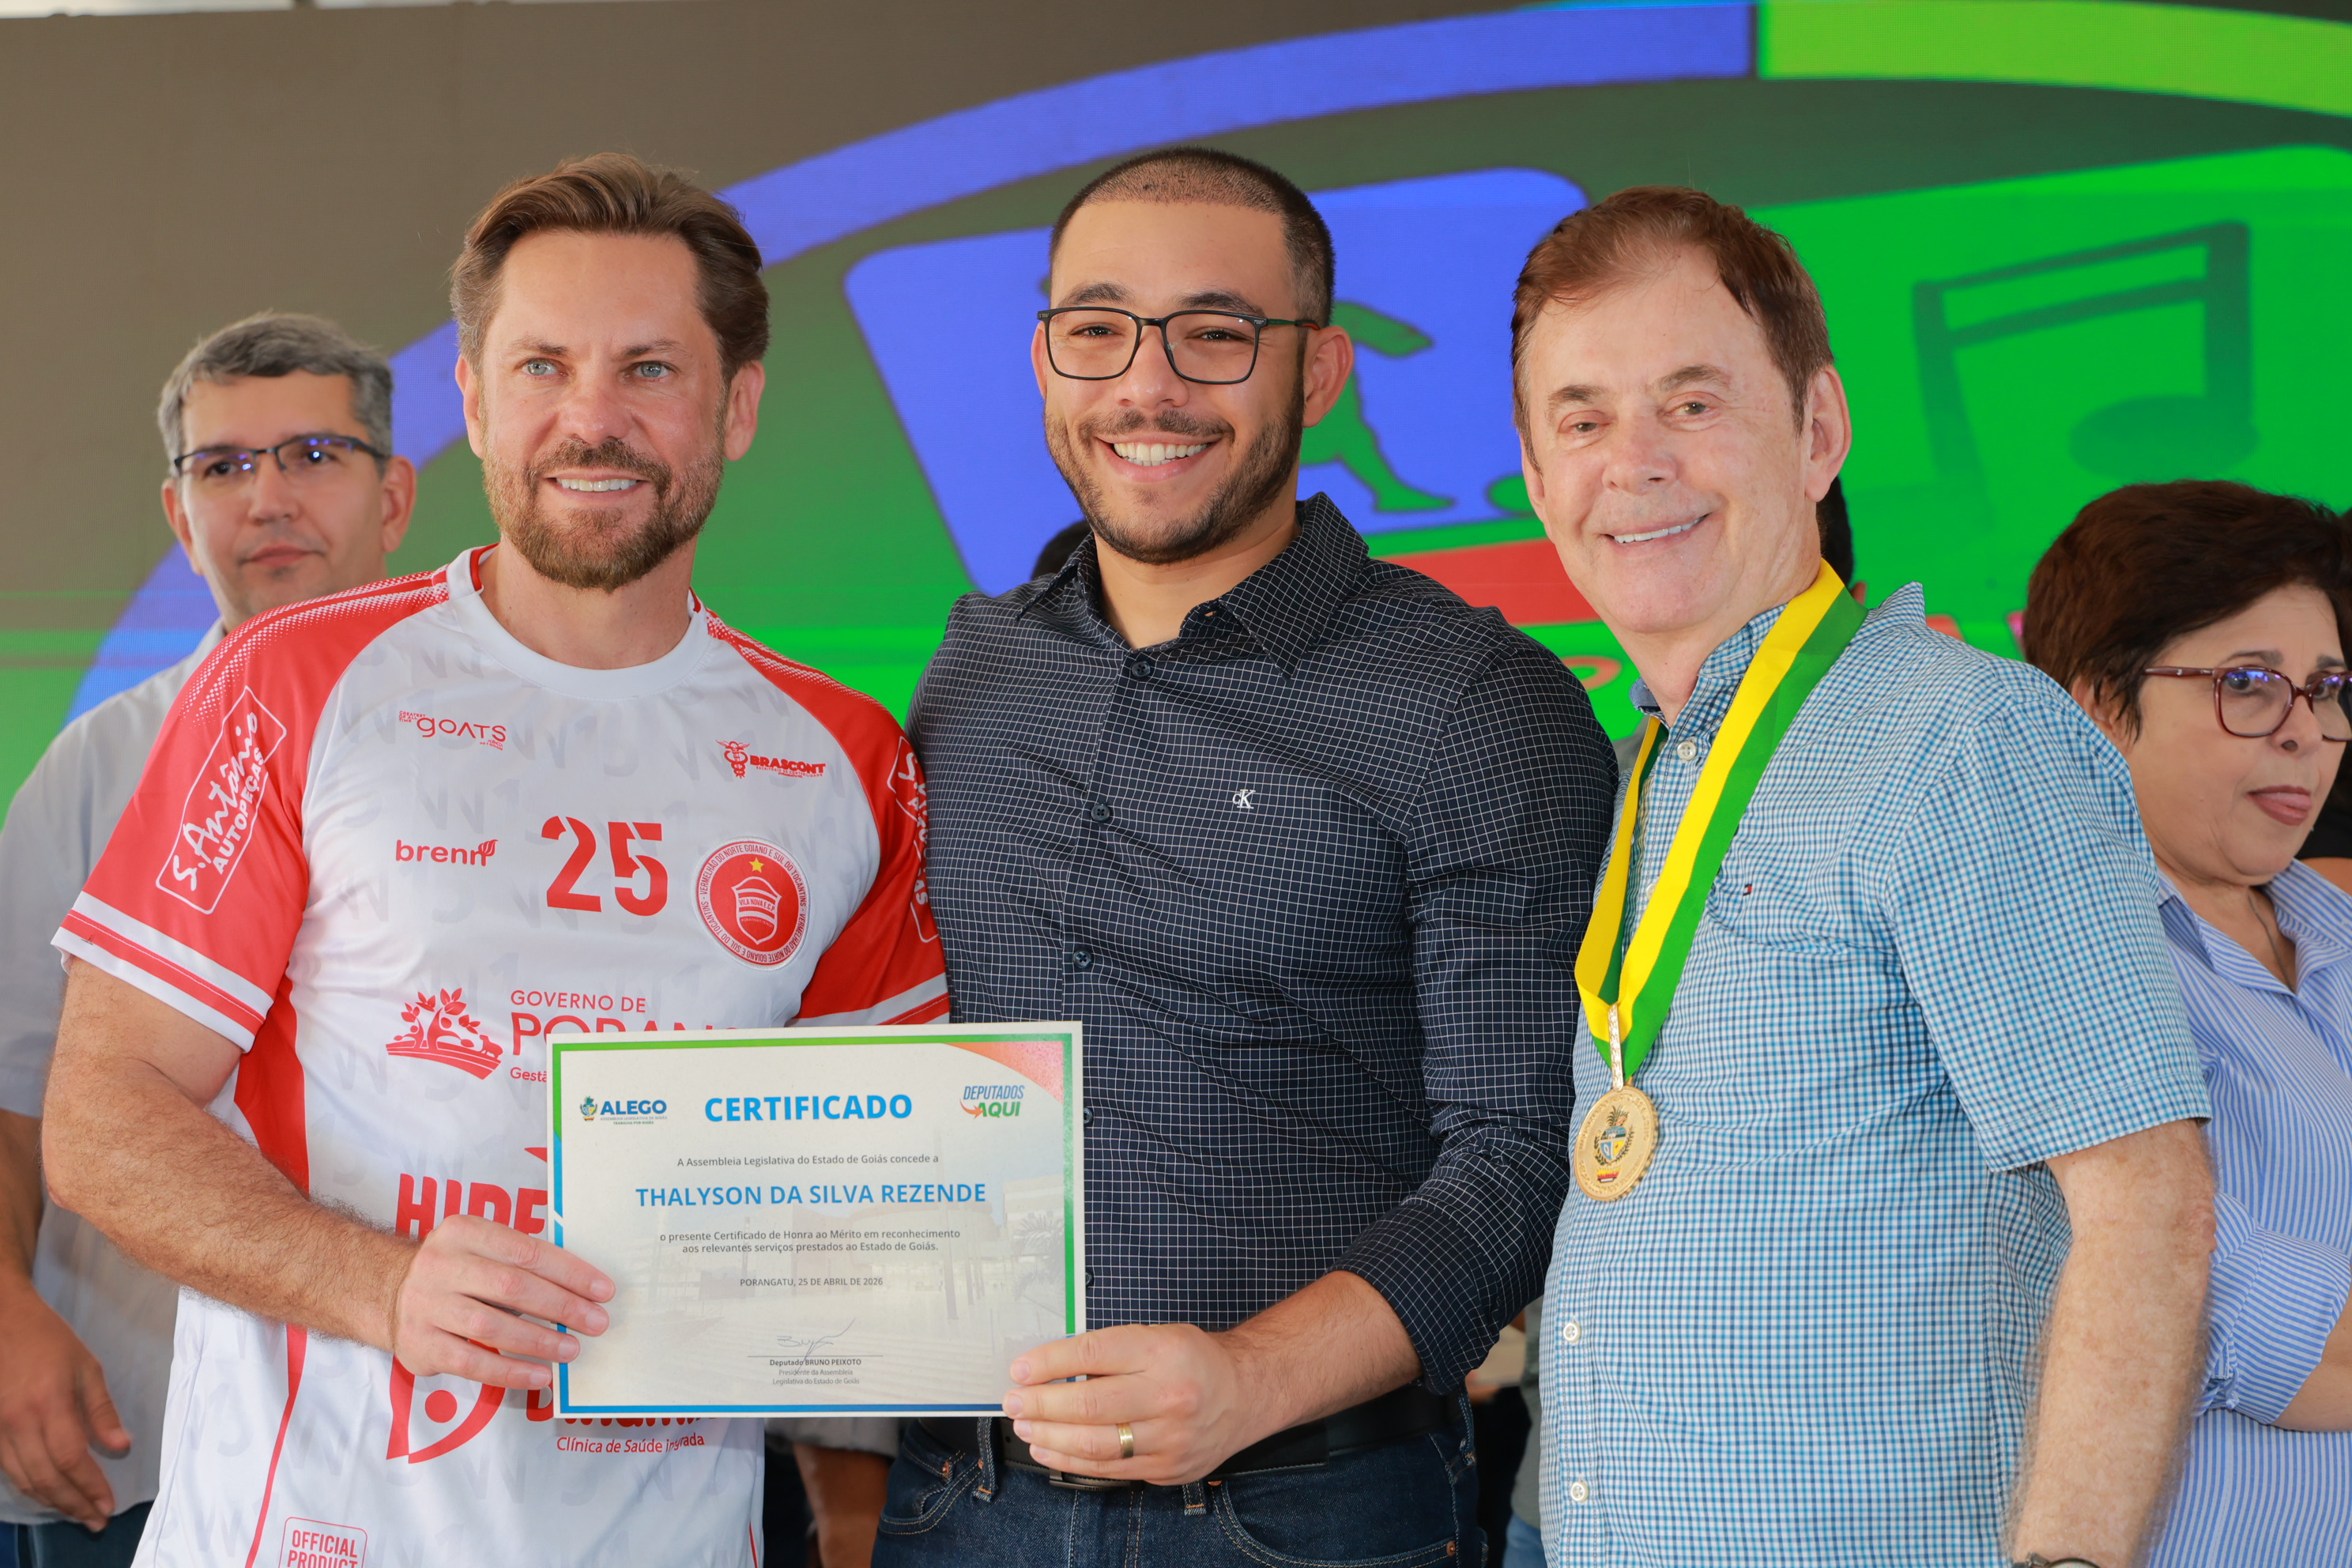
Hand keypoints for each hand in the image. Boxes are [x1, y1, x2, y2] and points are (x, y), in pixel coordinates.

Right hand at [0, 1284, 128, 1529]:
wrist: (2, 1321)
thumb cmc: (49, 1340)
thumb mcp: (87, 1367)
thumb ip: (102, 1410)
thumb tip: (121, 1446)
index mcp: (49, 1405)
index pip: (71, 1459)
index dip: (90, 1487)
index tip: (108, 1505)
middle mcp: (19, 1423)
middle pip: (46, 1477)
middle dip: (73, 1504)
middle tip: (96, 1520)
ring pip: (24, 1479)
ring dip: (51, 1501)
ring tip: (77, 1513)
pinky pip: (8, 1469)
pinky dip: (29, 1487)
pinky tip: (48, 1494)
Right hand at [386, 1216, 613, 1388]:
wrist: (389, 1293)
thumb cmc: (458, 1271)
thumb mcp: (482, 1247)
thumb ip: (521, 1259)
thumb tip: (584, 1288)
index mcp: (463, 1231)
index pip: (527, 1251)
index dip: (570, 1272)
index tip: (603, 1290)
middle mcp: (440, 1264)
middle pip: (512, 1287)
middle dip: (562, 1307)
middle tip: (597, 1323)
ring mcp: (425, 1306)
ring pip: (492, 1327)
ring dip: (540, 1341)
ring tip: (572, 1350)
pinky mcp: (419, 1345)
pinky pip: (472, 1363)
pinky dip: (511, 1371)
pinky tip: (540, 1376)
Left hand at [1003, 1323, 1267, 1485]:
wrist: (1248, 1393)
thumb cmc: (1195, 1360)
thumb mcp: (1158, 1337)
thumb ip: (1111, 1352)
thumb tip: (1050, 1367)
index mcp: (1164, 1351)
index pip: (1094, 1354)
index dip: (1050, 1362)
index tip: (1020, 1368)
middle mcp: (1169, 1395)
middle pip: (1090, 1403)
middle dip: (1041, 1403)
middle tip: (1014, 1401)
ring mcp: (1170, 1437)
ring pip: (1096, 1444)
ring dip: (1050, 1437)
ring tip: (1025, 1426)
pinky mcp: (1168, 1469)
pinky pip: (1109, 1469)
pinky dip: (1072, 1461)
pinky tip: (1049, 1450)